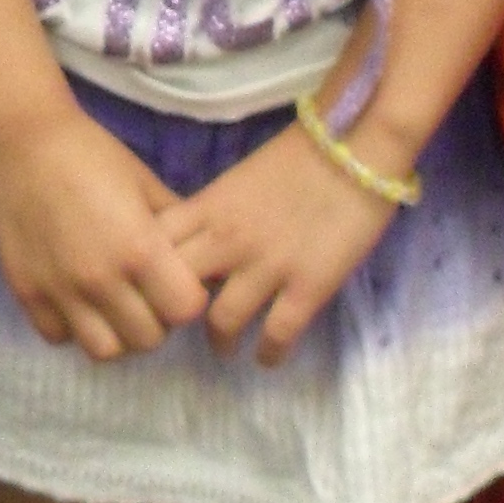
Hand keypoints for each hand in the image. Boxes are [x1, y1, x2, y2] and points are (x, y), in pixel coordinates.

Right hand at [0, 99, 211, 363]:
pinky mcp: (25, 293)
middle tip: (146, 293)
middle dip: (155, 319)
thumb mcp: (145, 183)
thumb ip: (175, 226)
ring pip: (105, 350)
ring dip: (116, 332)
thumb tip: (198, 256)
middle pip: (148, 338)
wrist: (20, 139)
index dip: (186, 298)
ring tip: (112, 305)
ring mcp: (60, 291)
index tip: (177, 281)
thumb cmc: (90, 153)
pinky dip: (72, 326)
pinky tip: (76, 299)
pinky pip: (59, 336)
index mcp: (139, 249)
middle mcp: (101, 280)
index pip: (185, 311)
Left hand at [164, 116, 411, 368]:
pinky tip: (269, 356)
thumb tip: (196, 246)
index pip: (153, 250)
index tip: (155, 287)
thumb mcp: (237, 180)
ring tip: (227, 347)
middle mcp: (228, 241)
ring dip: (221, 341)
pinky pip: (277, 335)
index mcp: (207, 208)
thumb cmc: (299, 156)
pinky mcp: (308, 287)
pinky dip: (269, 353)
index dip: (147, 273)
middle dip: (175, 313)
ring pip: (222, 323)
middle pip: (176, 290)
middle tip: (188, 324)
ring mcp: (268, 266)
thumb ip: (212, 213)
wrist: (356, 146)